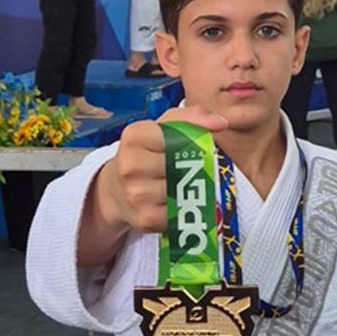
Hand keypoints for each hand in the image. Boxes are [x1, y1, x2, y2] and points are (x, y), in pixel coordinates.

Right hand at [99, 106, 228, 232]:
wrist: (115, 191)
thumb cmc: (146, 155)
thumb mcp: (163, 127)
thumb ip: (192, 117)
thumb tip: (221, 123)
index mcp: (135, 136)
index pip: (182, 137)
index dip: (192, 143)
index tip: (188, 147)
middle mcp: (131, 165)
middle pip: (186, 165)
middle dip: (192, 167)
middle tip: (184, 168)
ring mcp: (137, 194)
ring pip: (187, 189)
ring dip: (189, 189)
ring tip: (176, 185)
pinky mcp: (146, 218)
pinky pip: (182, 212)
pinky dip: (184, 208)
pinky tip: (173, 202)